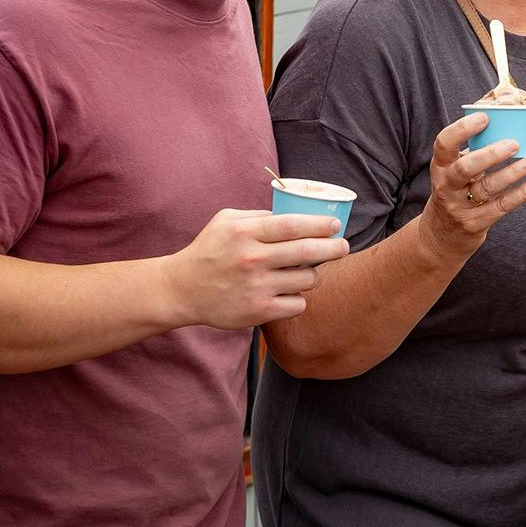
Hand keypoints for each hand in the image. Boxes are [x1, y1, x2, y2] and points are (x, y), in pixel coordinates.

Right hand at [167, 208, 348, 329]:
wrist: (182, 290)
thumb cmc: (208, 250)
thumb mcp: (226, 221)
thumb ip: (259, 215)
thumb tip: (294, 214)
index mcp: (245, 233)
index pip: (293, 225)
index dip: (320, 224)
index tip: (336, 224)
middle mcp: (252, 259)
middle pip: (308, 252)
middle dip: (334, 248)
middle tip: (343, 246)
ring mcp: (257, 287)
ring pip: (307, 279)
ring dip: (313, 274)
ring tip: (305, 271)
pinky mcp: (259, 312)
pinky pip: (298, 304)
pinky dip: (298, 298)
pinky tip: (289, 292)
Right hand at [417, 112, 525, 258]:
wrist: (439, 237)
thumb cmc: (454, 193)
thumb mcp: (453, 172)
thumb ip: (472, 153)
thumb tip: (507, 127)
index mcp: (440, 166)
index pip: (444, 143)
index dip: (462, 129)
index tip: (485, 118)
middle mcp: (446, 186)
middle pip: (466, 167)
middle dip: (492, 154)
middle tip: (515, 143)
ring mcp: (459, 206)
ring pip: (488, 187)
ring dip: (514, 172)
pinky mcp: (475, 223)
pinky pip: (502, 206)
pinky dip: (522, 194)